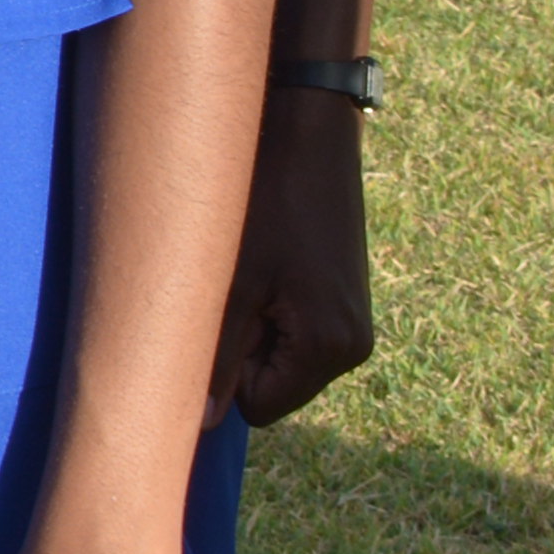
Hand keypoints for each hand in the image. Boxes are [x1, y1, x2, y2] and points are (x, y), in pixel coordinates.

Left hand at [221, 89, 377, 425]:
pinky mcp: (346, 298)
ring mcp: (354, 323)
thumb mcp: (229, 284)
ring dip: (253, 325)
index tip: (218, 315)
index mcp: (330, 349)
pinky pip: (296, 329)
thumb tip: (199, 422)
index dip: (225, 373)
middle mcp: (353, 346)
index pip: (258, 407)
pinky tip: (266, 259)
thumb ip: (215, 357)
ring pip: (279, 356)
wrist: (308, 131)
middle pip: (271, 385)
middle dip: (242, 349)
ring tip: (252, 267)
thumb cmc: (265, 202)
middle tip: (235, 285)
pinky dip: (271, 306)